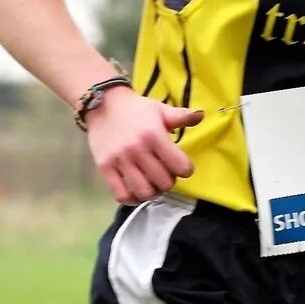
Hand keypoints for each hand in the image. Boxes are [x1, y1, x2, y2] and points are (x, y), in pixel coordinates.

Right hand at [83, 88, 201, 203]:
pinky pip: (121, 195)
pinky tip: (136, 191)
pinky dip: (132, 199)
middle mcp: (138, 150)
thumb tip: (201, 115)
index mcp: (154, 135)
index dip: (185, 169)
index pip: (180, 167)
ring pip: (144, 192)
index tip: (181, 166)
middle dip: (169, 181)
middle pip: (164, 182)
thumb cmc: (136, 109)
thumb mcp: (160, 109)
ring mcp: (120, 160)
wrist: (102, 104)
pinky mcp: (105, 168)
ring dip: (152, 192)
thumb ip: (182, 116)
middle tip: (165, 174)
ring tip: (152, 185)